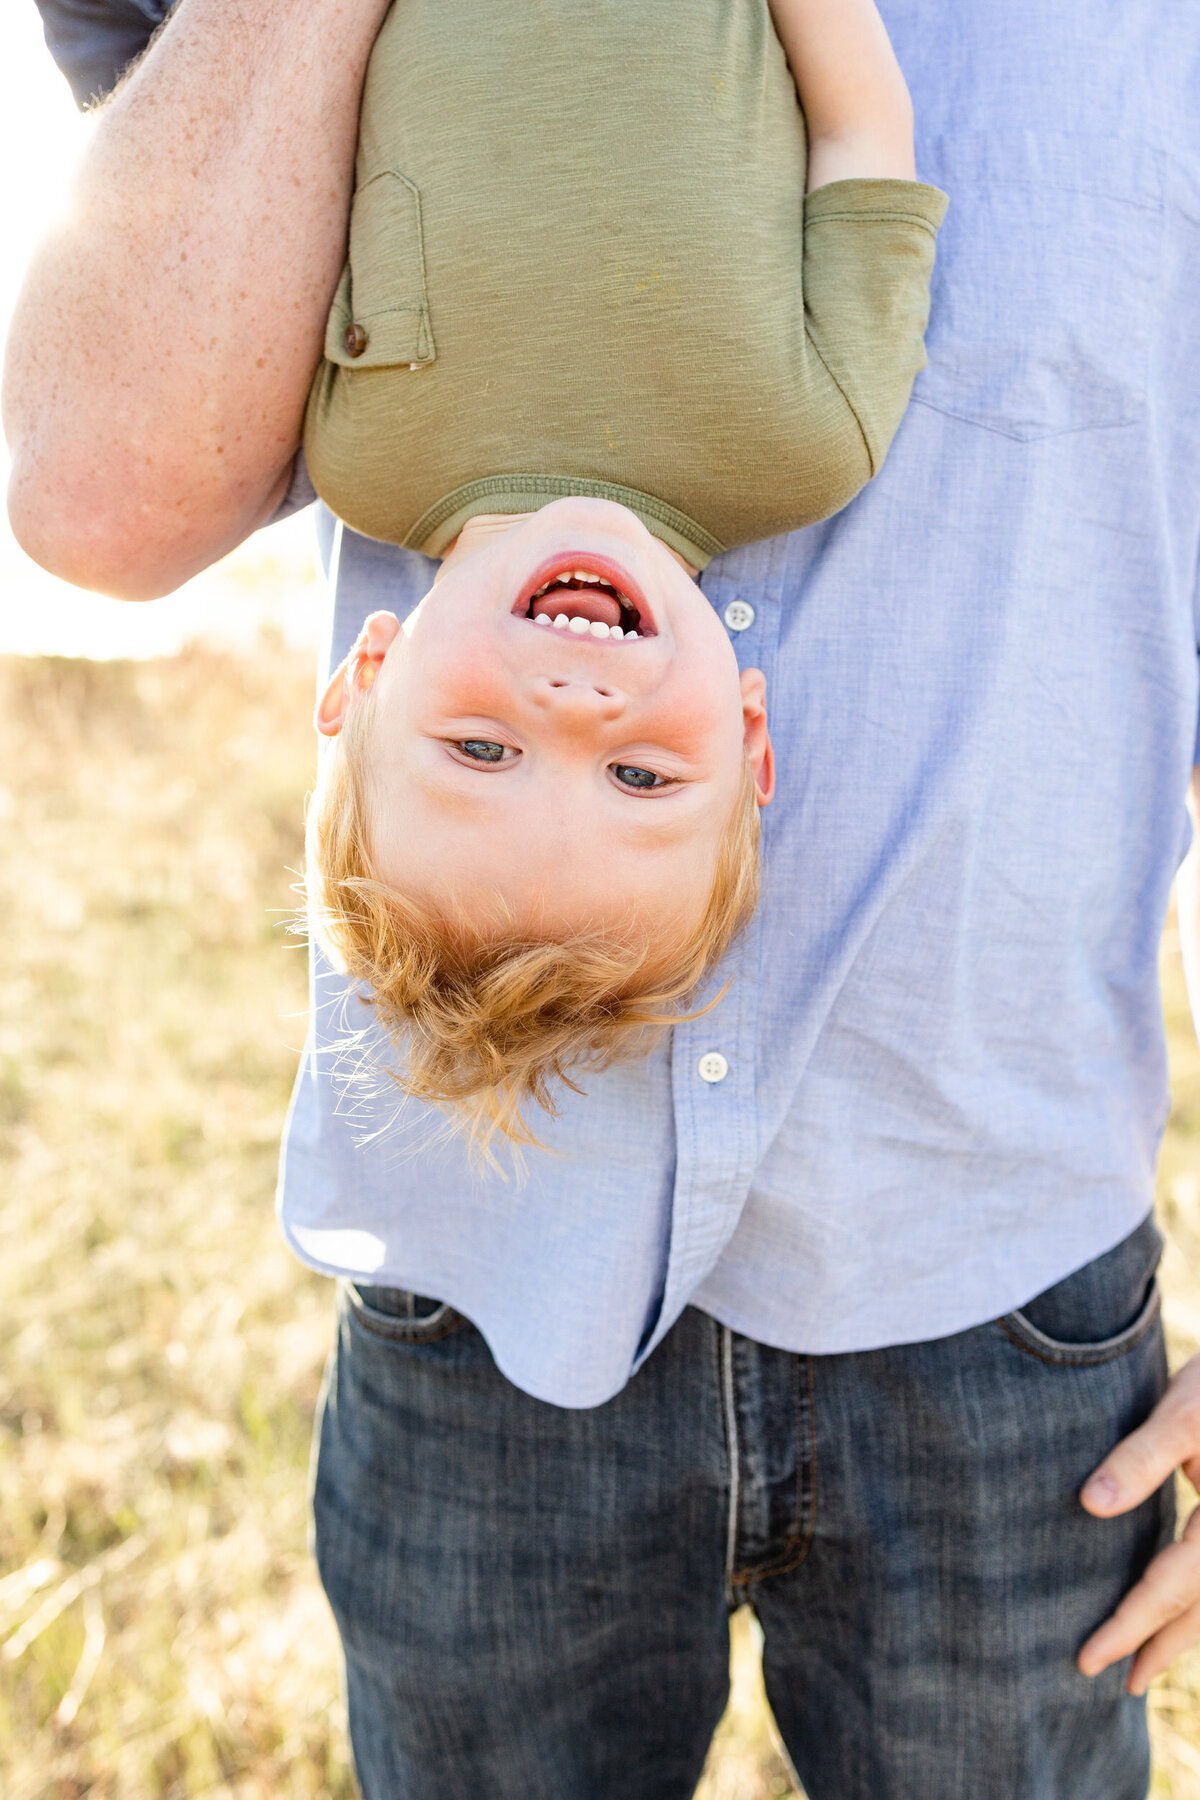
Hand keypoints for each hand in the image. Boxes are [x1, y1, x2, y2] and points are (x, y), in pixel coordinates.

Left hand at [1077, 1348, 1199, 1693]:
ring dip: (1186, 1633)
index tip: (1089, 1659)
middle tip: (1120, 1685)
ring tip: (1148, 1663)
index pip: (1171, 1588)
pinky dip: (1199, 1601)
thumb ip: (1142, 1456)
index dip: (1130, 1626)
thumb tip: (1091, 1504)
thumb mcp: (1184, 1410)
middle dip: (1160, 1647)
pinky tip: (1181, 1609)